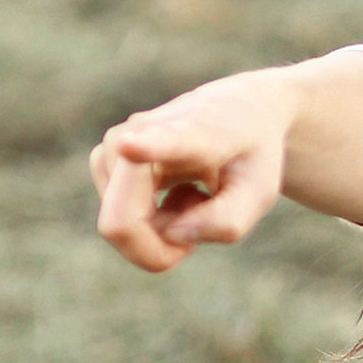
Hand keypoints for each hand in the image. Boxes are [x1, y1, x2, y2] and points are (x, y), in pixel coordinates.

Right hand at [91, 67, 302, 272]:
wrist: (238, 113)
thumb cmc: (251, 157)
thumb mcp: (260, 193)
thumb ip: (226, 221)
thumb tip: (171, 235)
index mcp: (192, 133)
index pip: (163, 140)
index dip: (142, 148)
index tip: (128, 146)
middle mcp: (141, 132)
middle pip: (121, 221)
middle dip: (160, 250)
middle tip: (203, 229)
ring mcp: (115, 144)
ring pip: (120, 226)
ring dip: (163, 231)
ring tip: (196, 198)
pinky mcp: (103, 158)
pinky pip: (119, 220)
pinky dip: (152, 225)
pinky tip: (179, 196)